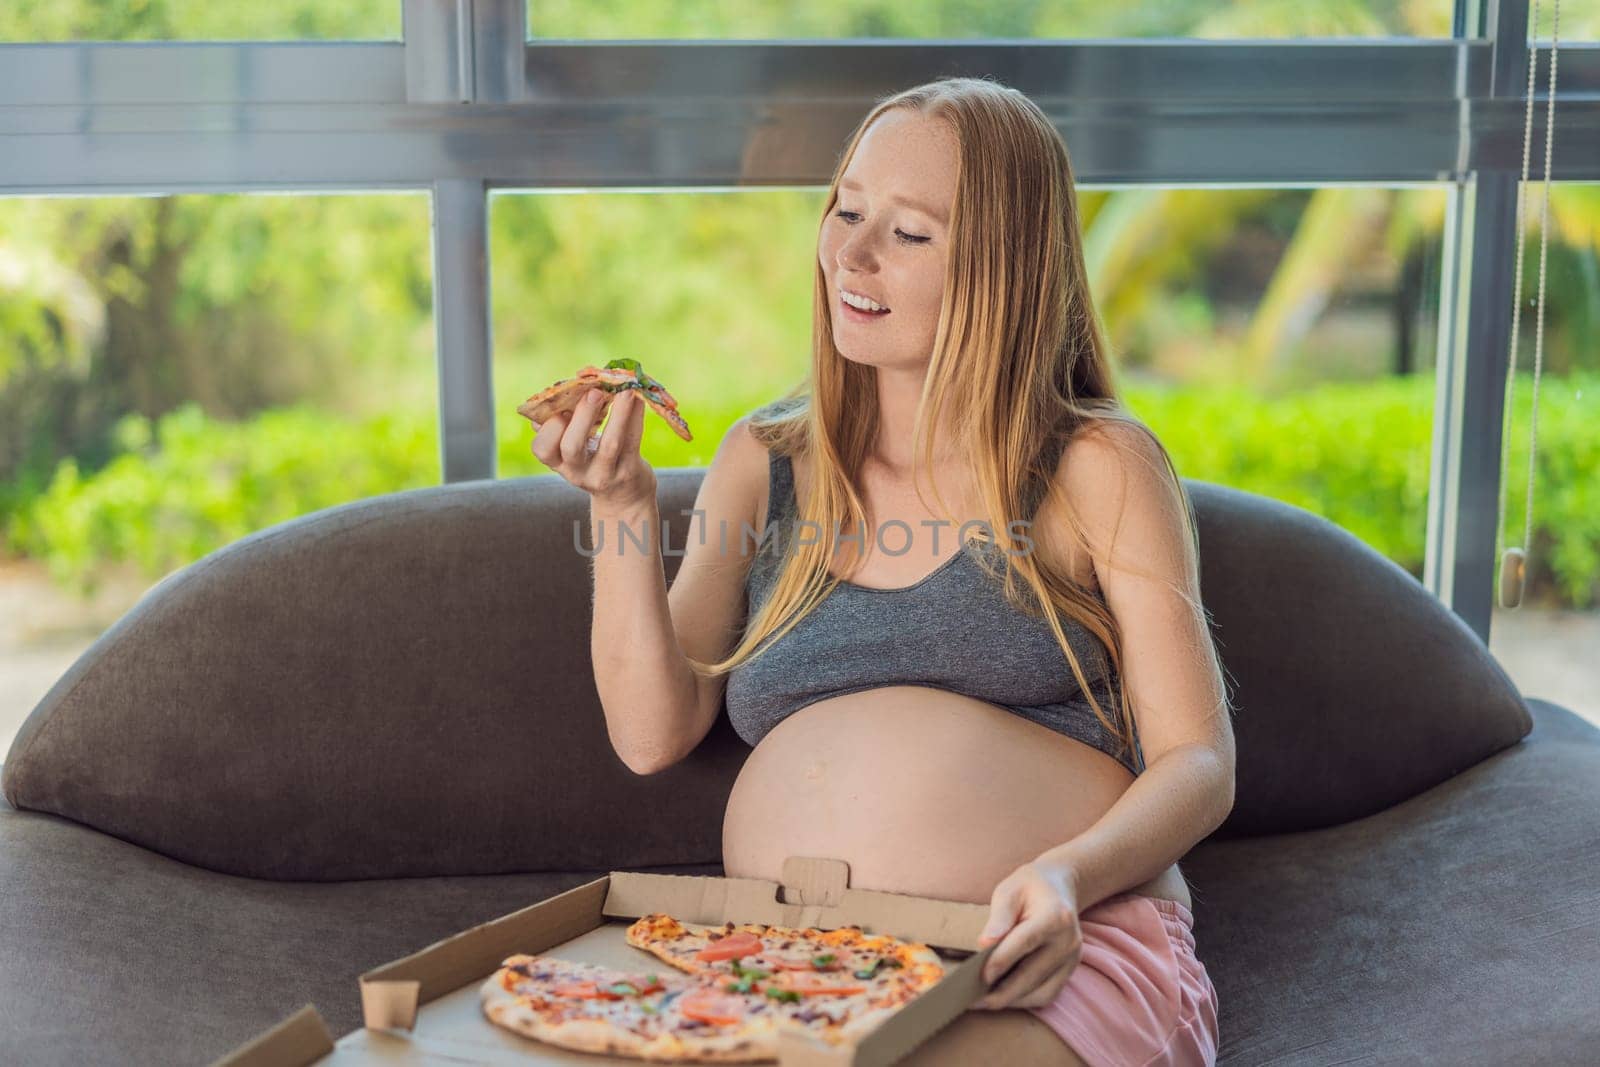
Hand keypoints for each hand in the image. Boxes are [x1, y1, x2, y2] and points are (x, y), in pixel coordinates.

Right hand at [531, 387, 655, 509]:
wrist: (623, 498)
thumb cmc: (593, 462)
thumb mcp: (572, 453)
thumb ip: (562, 428)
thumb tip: (556, 397)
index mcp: (559, 463)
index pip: (543, 448)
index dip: (550, 427)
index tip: (563, 406)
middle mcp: (578, 472)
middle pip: (572, 447)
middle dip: (582, 416)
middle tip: (594, 392)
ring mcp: (605, 474)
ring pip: (610, 443)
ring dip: (618, 413)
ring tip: (625, 390)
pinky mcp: (630, 471)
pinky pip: (633, 441)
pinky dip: (636, 416)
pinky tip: (639, 399)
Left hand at [971, 861, 1081, 1010]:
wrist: (1059, 887)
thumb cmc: (1030, 887)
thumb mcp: (1009, 890)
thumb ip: (998, 917)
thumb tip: (984, 944)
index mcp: (1055, 916)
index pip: (1024, 944)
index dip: (1000, 961)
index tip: (979, 976)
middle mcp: (1068, 941)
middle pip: (1032, 975)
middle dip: (1001, 992)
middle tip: (972, 999)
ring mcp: (1072, 958)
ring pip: (1041, 992)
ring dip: (1012, 1001)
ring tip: (984, 1001)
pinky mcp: (1070, 970)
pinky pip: (1048, 994)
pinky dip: (1025, 1000)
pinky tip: (1004, 997)